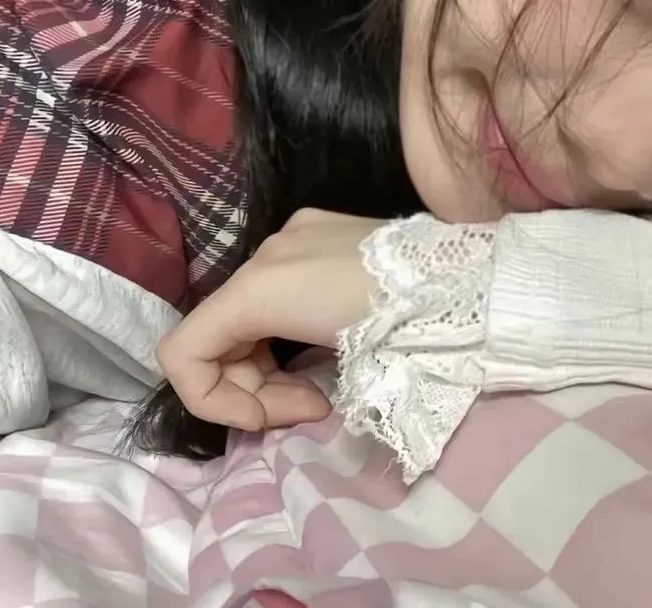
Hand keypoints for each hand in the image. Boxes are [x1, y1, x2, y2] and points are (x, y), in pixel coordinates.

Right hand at [156, 209, 382, 434]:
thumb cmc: (404, 326)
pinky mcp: (320, 230)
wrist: (468, 278)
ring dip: (269, 366)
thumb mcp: (337, 371)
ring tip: (321, 392)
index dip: (211, 402)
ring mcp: (294, 234)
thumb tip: (278, 402)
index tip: (269, 421)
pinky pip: (278, 291)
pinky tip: (328, 351)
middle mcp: (268, 251)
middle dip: (251, 389)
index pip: (183, 352)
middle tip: (309, 412)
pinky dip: (286, 332)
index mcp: (261, 284)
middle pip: (219, 337)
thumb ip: (280, 386)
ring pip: (247, 316)